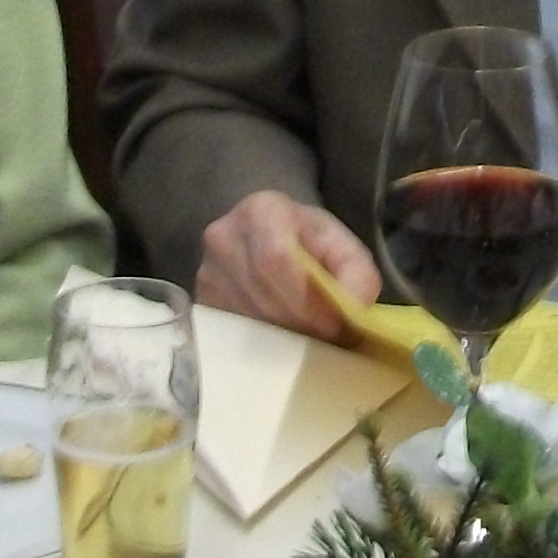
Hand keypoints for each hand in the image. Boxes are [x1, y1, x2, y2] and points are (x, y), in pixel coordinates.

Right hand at [195, 191, 381, 338]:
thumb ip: (357, 273)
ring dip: (281, 340)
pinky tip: (281, 343)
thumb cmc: (309, 241)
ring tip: (307, 340)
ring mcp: (205, 272)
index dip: (304, 297)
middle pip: (260, 294)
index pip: (274, 258)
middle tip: (326, 340)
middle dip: (298, 324)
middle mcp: (223, 237)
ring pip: (244, 320)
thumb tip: (356, 308)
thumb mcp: (342, 246)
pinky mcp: (200, 303)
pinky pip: (229, 335)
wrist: (269, 236)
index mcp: (260, 211)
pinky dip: (261, 346)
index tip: (333, 325)